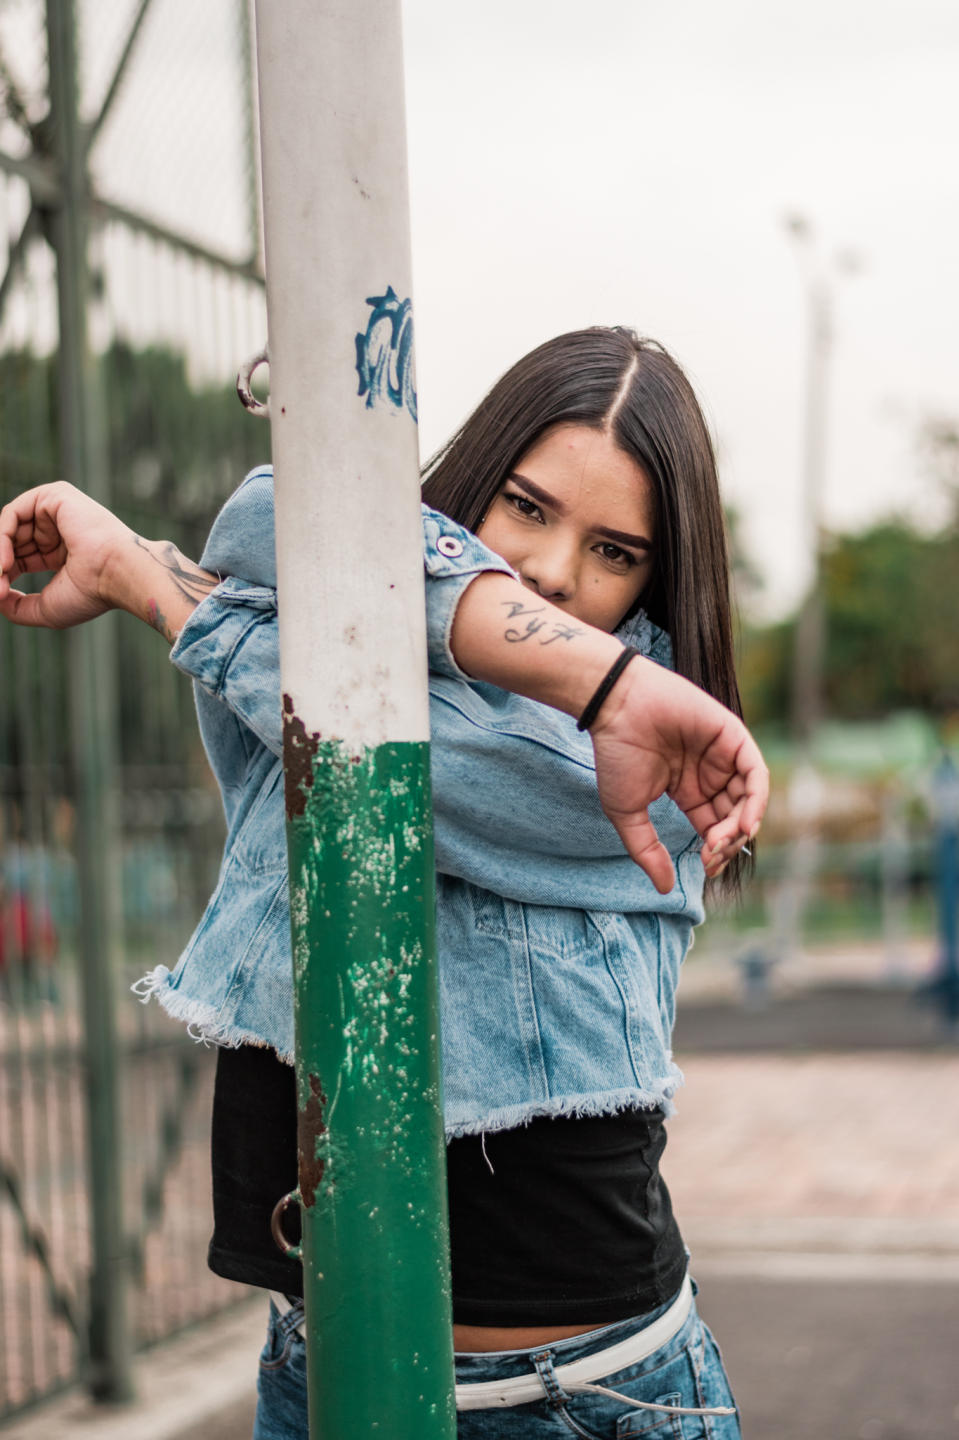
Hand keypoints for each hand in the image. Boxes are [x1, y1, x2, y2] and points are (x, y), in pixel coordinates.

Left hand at [0, 482, 132, 627]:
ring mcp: (56, 510)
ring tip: (1, 575)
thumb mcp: (45, 609)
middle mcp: (58, 529)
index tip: (0, 595)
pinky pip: (13, 513)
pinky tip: (5, 562)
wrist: (116, 574)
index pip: (19, 557)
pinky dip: (1, 538)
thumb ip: (17, 608)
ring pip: (9, 527)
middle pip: (12, 541)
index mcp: (61, 552)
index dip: (5, 575)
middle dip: (1, 565)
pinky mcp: (54, 496)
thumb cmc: (91, 594)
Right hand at [589, 655, 767, 893]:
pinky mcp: (732, 735)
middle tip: (711, 854)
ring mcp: (723, 755)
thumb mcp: (628, 813)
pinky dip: (756, 799)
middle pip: (735, 817)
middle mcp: (710, 775)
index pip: (715, 828)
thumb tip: (664, 889)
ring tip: (725, 840)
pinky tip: (744, 822)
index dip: (716, 851)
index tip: (705, 866)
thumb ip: (647, 851)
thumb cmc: (616, 754)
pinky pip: (755, 772)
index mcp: (689, 792)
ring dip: (742, 825)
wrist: (615, 707)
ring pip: (749, 798)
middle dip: (728, 842)